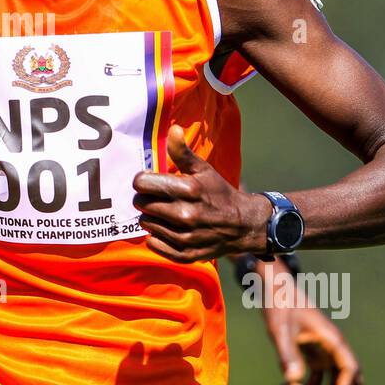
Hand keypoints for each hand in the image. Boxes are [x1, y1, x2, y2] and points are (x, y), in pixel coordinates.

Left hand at [132, 125, 264, 262]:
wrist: (243, 225)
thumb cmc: (218, 193)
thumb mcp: (203, 169)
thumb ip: (183, 152)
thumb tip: (173, 130)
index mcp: (189, 189)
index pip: (142, 183)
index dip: (142, 180)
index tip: (149, 180)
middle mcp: (186, 215)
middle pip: (141, 204)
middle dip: (145, 198)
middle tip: (157, 197)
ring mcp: (185, 237)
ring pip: (146, 223)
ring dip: (151, 217)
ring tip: (165, 212)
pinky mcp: (184, 255)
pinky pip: (153, 244)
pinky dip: (156, 236)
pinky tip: (168, 228)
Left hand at [264, 298, 362, 384]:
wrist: (275, 288)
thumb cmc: (280, 304)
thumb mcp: (280, 329)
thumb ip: (287, 354)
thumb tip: (293, 380)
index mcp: (332, 340)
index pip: (350, 372)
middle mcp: (333, 348)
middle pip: (346, 382)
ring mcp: (324, 352)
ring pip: (330, 384)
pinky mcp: (313, 355)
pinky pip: (316, 379)